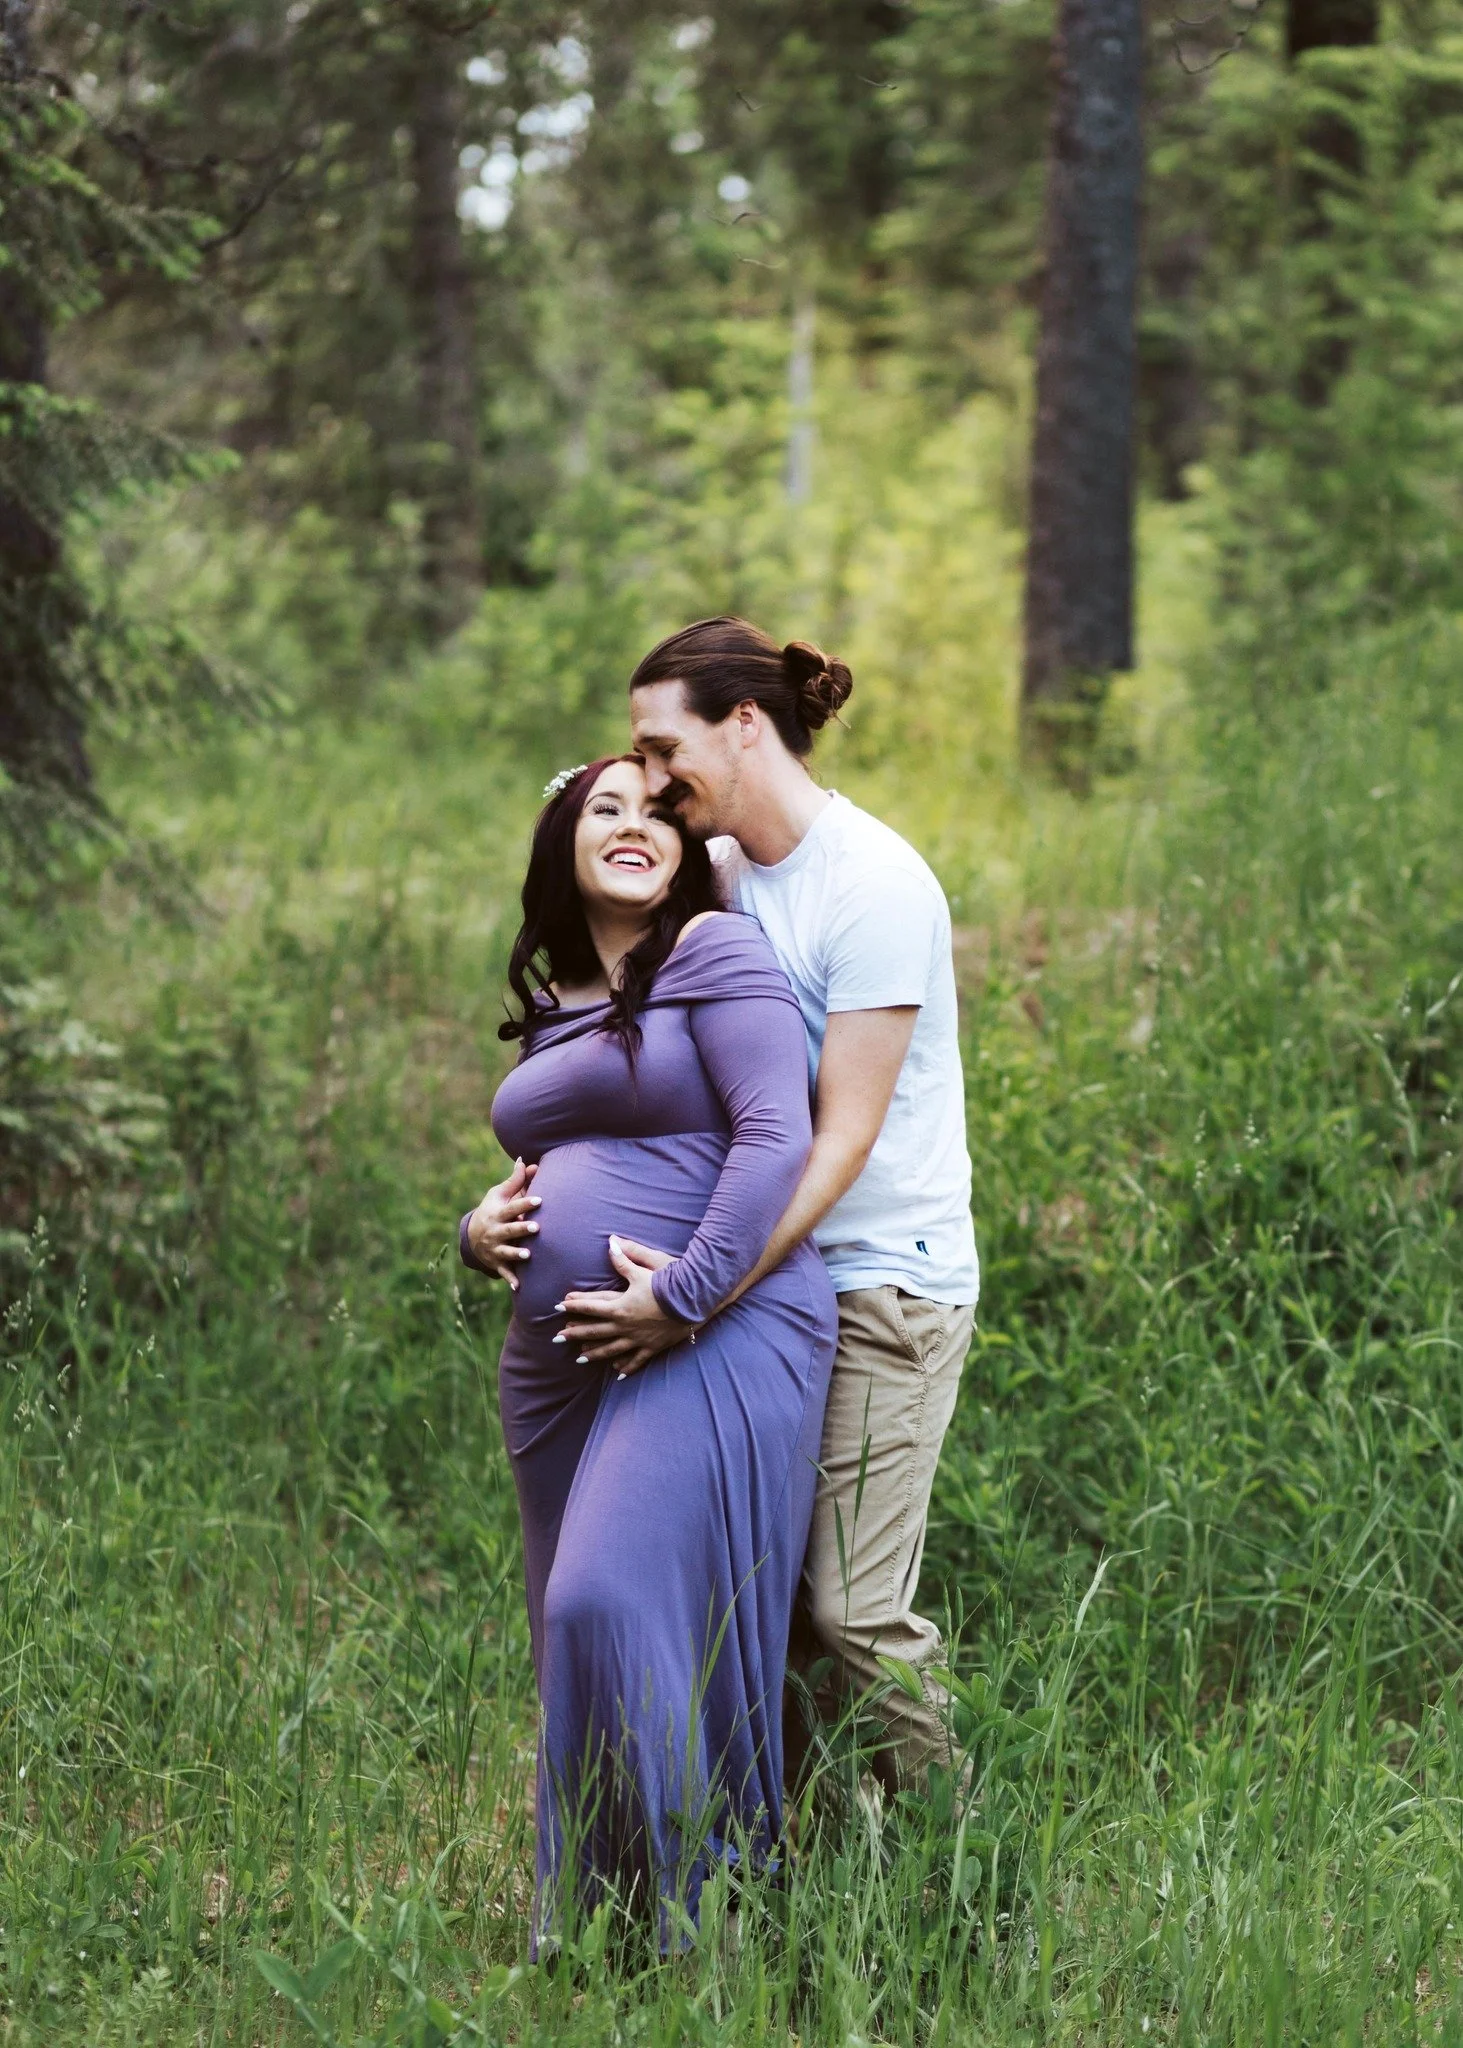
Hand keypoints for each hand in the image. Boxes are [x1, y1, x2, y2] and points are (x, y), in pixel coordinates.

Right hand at [465, 1158, 539, 1288]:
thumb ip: (515, 1181)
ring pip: (507, 1252)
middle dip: (522, 1229)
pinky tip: (519, 1288)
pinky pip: (504, 1272)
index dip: (525, 1203)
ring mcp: (496, 1248)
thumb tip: (526, 1160)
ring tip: (527, 1255)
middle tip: (536, 1227)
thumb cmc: (492, 1211)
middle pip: (510, 1230)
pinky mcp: (497, 1263)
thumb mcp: (498, 1195)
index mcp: (498, 1214)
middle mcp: (496, 1232)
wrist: (471, 1236)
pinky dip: (510, 1280)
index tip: (539, 1200)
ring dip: (516, 1254)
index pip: (513, 1207)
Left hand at [559, 1237, 690, 1375]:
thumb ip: (625, 1258)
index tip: (558, 1306)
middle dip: (575, 1334)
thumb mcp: (644, 1268)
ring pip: (611, 1349)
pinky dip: (626, 1367)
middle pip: (595, 1331)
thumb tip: (611, 1241)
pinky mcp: (652, 1347)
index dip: (574, 1305)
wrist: (693, 1301)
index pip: (591, 1306)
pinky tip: (617, 1373)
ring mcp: (638, 1339)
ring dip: (594, 1354)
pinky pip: (636, 1360)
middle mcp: (625, 1325)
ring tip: (579, 1359)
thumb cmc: (669, 1282)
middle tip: (557, 1338)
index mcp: (621, 1306)